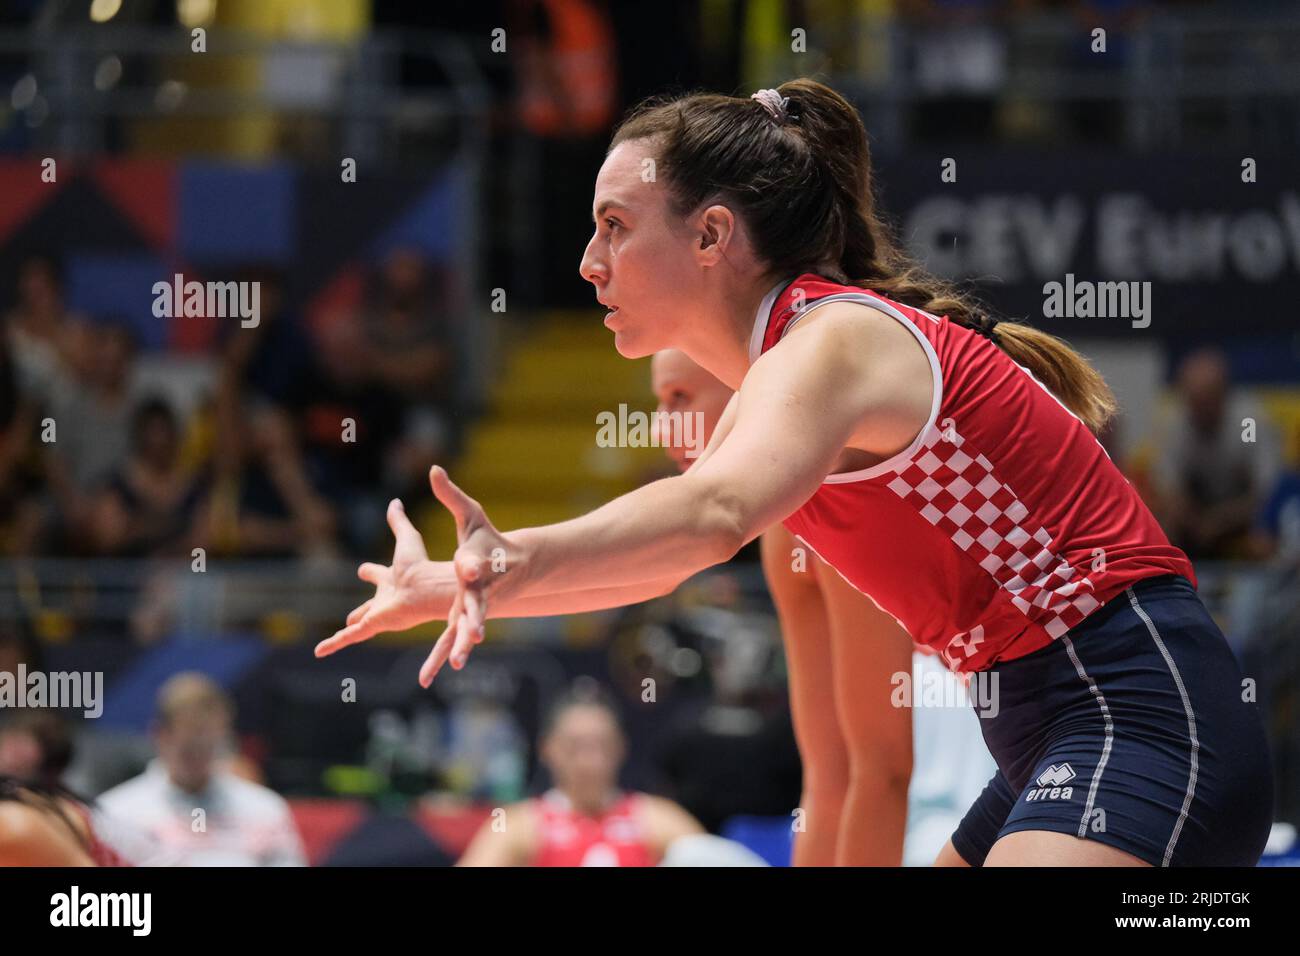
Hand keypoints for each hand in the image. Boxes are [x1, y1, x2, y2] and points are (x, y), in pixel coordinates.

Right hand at [314, 498, 451, 659]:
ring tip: (339, 637)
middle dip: (361, 609)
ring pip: (359, 624)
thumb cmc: (421, 565)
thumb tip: (395, 501)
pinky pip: (348, 636)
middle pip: (370, 604)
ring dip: (348, 630)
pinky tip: (319, 652)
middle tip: (351, 616)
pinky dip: (332, 644)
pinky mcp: (372, 625)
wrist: (426, 588)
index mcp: (393, 578)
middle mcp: (386, 598)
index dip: (371, 572)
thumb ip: (398, 521)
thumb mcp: (407, 538)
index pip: (379, 574)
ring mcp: (379, 613)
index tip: (362, 570)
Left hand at [424, 466, 514, 685]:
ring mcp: (477, 606)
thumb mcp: (473, 515)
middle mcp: (479, 588)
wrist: (515, 566)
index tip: (468, 567)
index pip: (476, 563)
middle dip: (475, 619)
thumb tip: (433, 468)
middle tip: (475, 633)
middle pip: (478, 605)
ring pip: (467, 628)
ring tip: (455, 662)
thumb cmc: (491, 540)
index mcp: (478, 563)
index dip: (473, 565)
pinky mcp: (470, 617)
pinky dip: (444, 653)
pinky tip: (435, 671)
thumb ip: (452, 496)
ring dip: (461, 645)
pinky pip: (454, 636)